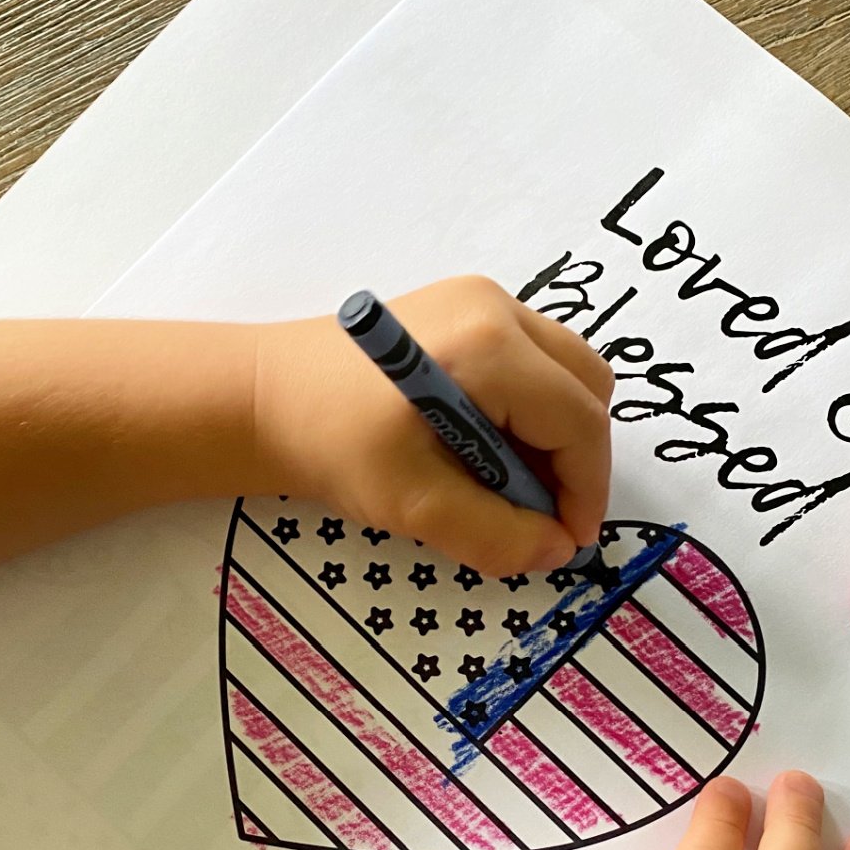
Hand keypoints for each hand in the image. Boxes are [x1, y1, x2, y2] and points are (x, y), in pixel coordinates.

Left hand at [251, 276, 613, 575]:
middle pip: (586, 387)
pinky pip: (532, 363)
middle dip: (574, 458)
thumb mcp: (412, 504)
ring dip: (551, 436)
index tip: (568, 541)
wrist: (263, 396)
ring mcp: (483, 299)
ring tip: (503, 485)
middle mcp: (497, 307)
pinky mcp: (467, 309)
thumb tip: (556, 550)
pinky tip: (482, 450)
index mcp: (490, 346)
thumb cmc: (329, 443)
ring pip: (565, 374)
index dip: (586, 489)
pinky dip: (527, 412)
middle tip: (537, 514)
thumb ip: (494, 534)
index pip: (578, 421)